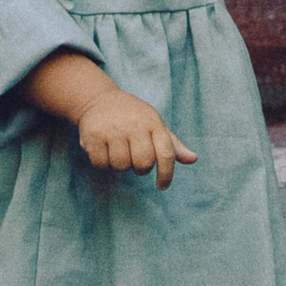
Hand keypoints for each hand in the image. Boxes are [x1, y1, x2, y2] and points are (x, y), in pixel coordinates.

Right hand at [75, 85, 195, 188]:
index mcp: (153, 123)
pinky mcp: (93, 135)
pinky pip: (101, 164)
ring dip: (120, 166)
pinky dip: (102, 163)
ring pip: (121, 166)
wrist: (99, 99)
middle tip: (134, 159)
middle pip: (143, 164)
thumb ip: (172, 145)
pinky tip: (103, 150)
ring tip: (117, 151)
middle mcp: (134, 125)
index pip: (166, 154)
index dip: (166, 174)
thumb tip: (193, 159)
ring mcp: (113, 130)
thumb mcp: (154, 125)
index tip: (162, 186)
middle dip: (139, 169)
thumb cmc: (133, 116)